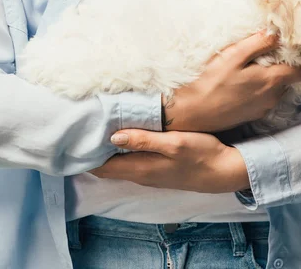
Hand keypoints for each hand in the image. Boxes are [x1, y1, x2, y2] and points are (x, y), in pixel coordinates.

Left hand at [89, 129, 249, 192]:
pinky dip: (123, 150)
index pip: (100, 167)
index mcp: (141, 168)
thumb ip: (144, 140)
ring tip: (100, 127)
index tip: (76, 136)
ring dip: (108, 150)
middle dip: (93, 150)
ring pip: (119, 164)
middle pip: (106, 166)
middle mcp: (141, 174)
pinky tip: (126, 135)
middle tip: (84, 126)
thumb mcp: (174, 143)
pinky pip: (132, 162)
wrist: (224, 172)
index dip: (85, 154)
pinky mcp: (159, 169)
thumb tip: (113, 137)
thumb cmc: (202, 155)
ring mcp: (150, 174)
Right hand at [163, 31, 300, 132]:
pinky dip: (264, 89)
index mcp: (272, 80)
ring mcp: (264, 108)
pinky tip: (248, 82)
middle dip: (287, 65)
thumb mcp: (233, 56)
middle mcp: (273, 96)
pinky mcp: (254, 115)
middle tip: (276, 52)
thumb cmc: (211, 81)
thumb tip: (278, 33)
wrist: (192, 113)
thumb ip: (258, 44)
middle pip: (289, 78)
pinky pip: (267, 98)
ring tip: (260, 65)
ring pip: (278, 88)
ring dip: (274, 78)